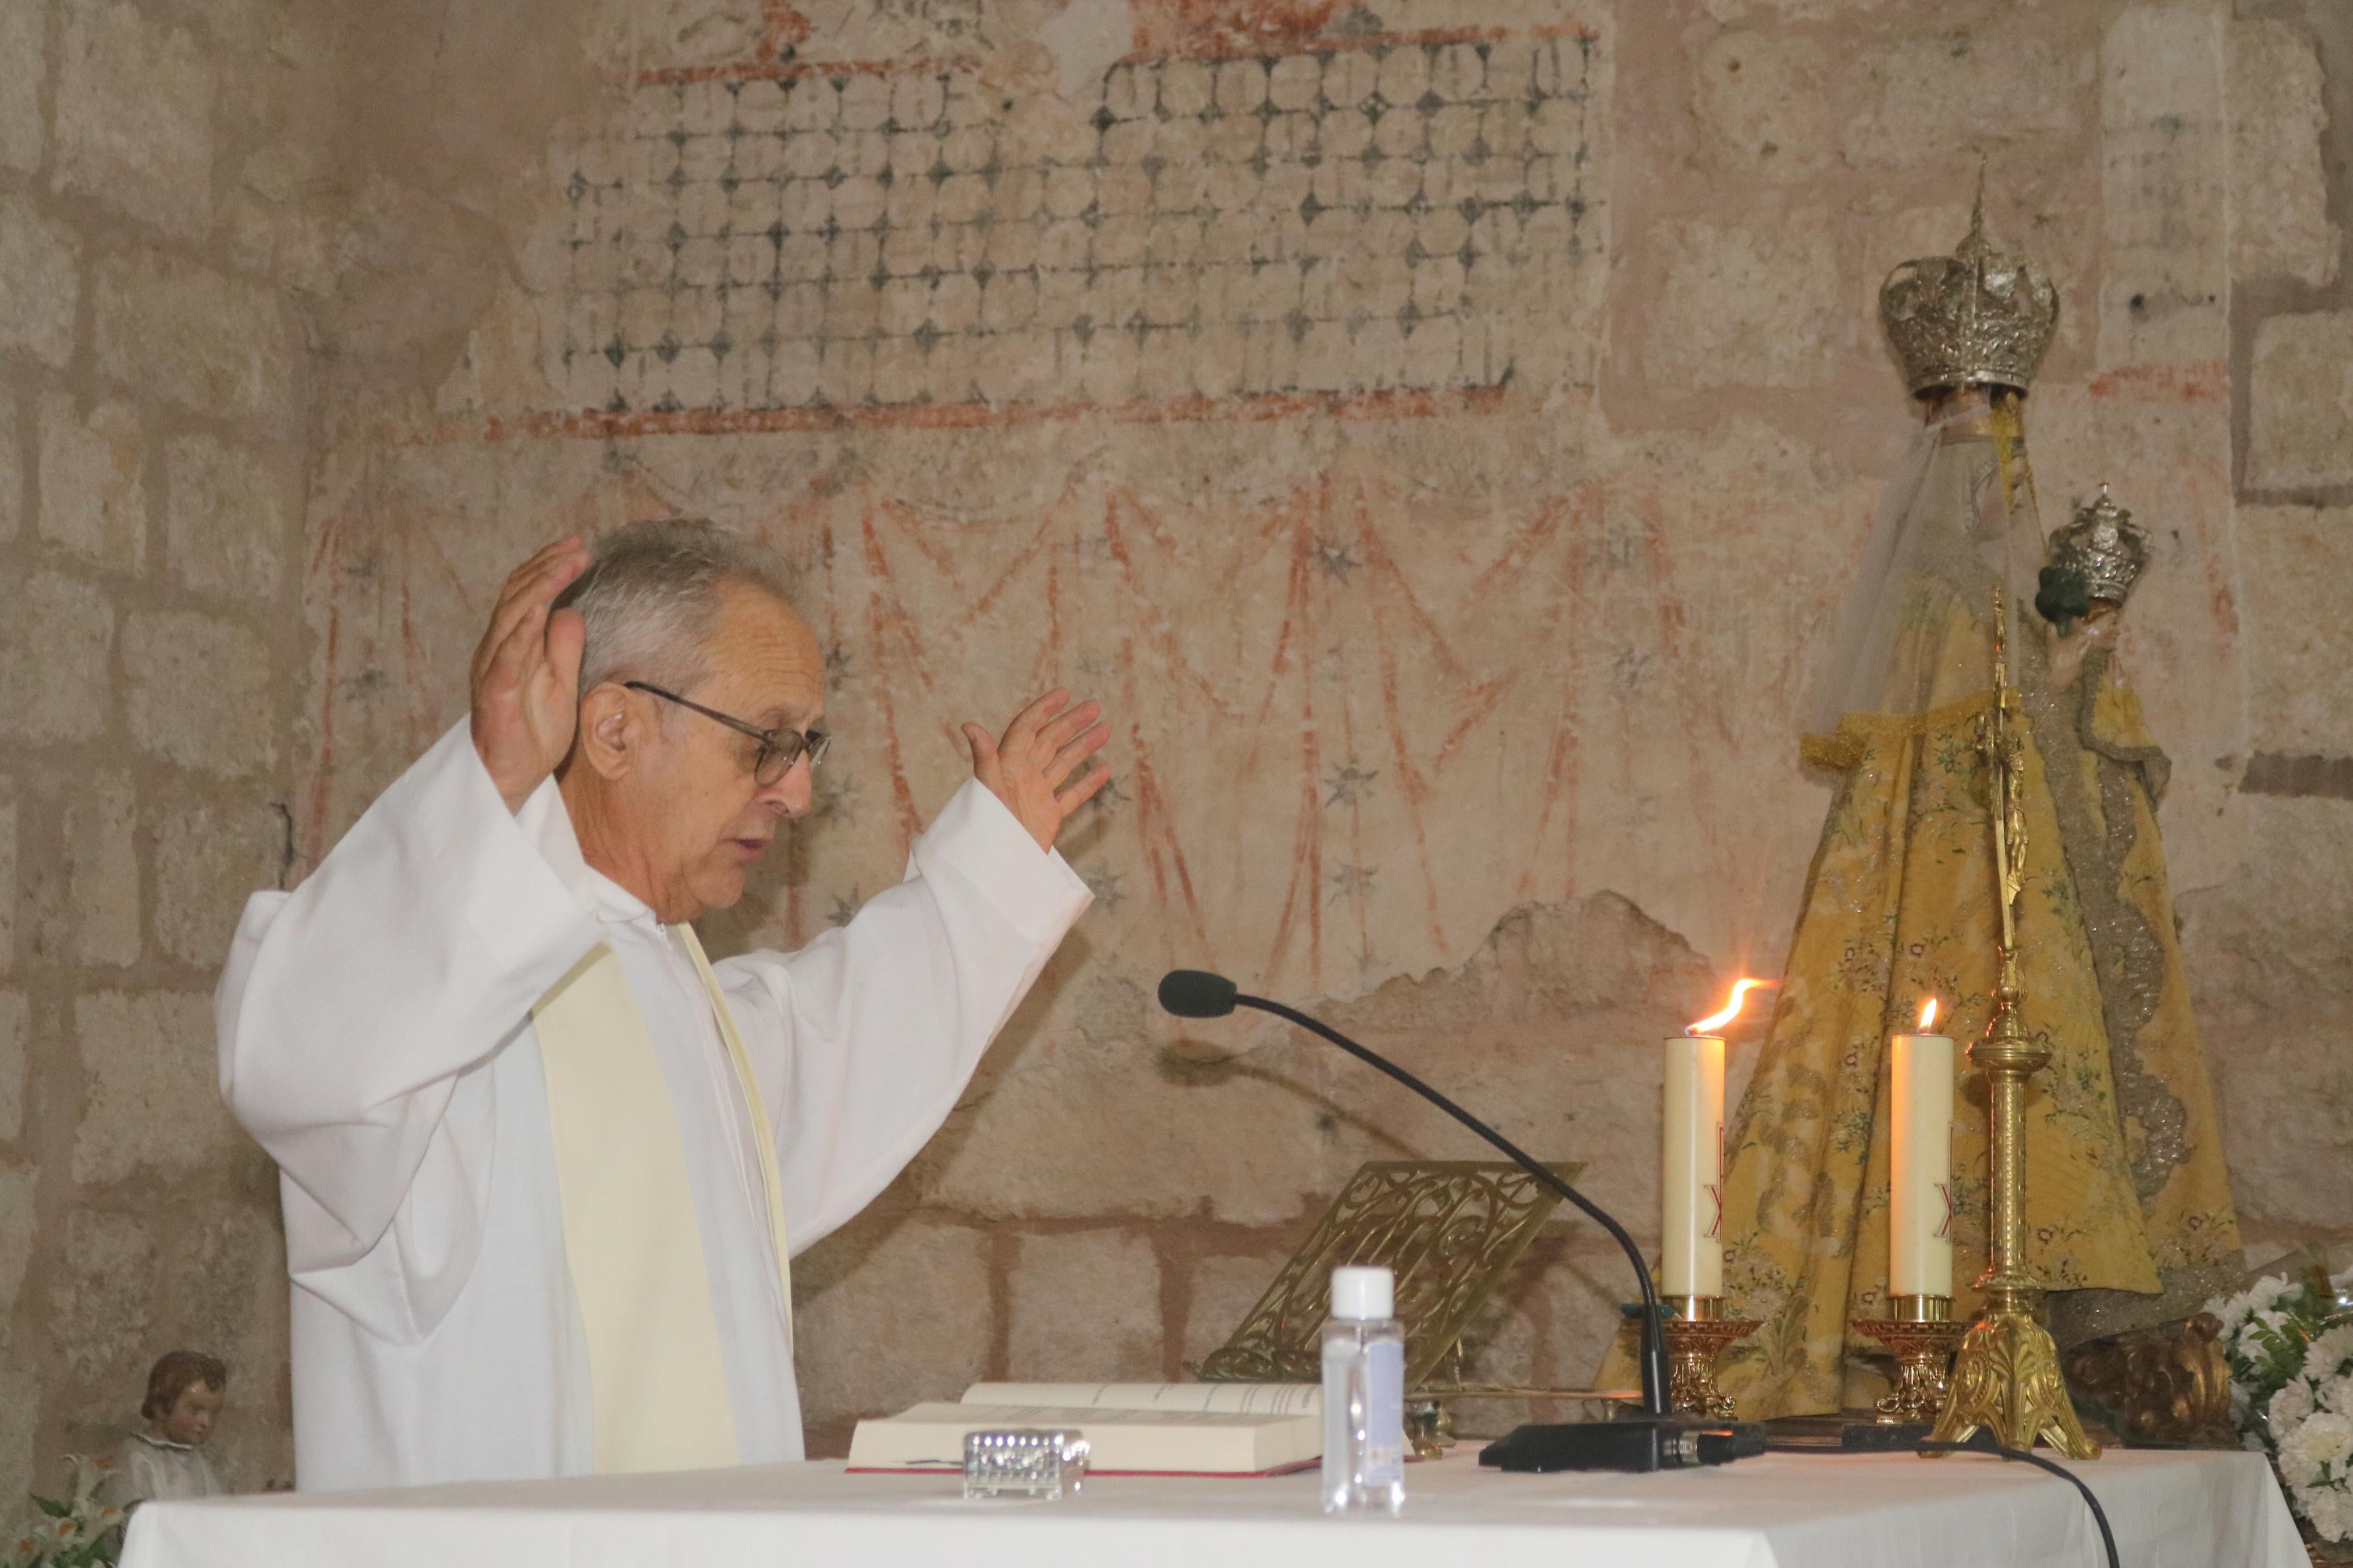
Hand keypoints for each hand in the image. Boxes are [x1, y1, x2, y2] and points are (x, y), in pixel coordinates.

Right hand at [470, 537, 590, 812]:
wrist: (511, 777)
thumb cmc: (531, 732)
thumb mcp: (560, 683)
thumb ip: (563, 648)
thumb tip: (571, 611)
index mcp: (512, 645)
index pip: (526, 594)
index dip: (549, 567)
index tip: (578, 546)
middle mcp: (497, 650)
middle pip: (517, 595)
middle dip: (548, 566)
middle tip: (578, 545)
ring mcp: (493, 670)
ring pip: (510, 617)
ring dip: (540, 587)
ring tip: (567, 564)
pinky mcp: (495, 695)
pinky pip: (506, 657)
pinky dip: (522, 630)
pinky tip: (540, 610)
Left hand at [962, 690, 1111, 852]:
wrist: (996, 870)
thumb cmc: (987, 830)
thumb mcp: (987, 790)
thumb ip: (984, 758)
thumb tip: (969, 726)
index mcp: (1007, 765)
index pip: (1027, 729)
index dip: (1044, 710)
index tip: (1064, 694)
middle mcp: (1022, 776)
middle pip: (1050, 741)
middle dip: (1071, 723)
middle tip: (1094, 707)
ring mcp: (1036, 796)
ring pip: (1063, 763)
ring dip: (1083, 746)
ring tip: (1105, 729)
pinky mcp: (1047, 817)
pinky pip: (1071, 795)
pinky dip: (1087, 782)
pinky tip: (1104, 769)